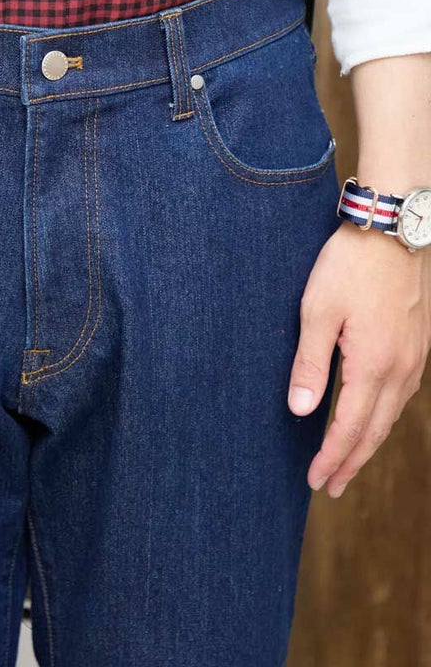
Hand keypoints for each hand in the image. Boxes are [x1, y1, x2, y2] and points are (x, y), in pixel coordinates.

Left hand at [287, 220, 430, 497]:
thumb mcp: (317, 312)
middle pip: (374, 431)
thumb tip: (300, 411)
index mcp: (373, 365)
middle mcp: (400, 369)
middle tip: (329, 488)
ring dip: (367, 444)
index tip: (315, 481)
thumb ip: (310, 364)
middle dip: (351, 463)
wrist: (393, 231)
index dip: (332, 458)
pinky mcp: (418, 345)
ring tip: (347, 464)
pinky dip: (383, 418)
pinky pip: (402, 396)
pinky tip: (373, 420)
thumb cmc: (349, 267)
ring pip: (391, 416)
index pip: (349, 428)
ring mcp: (414, 358)